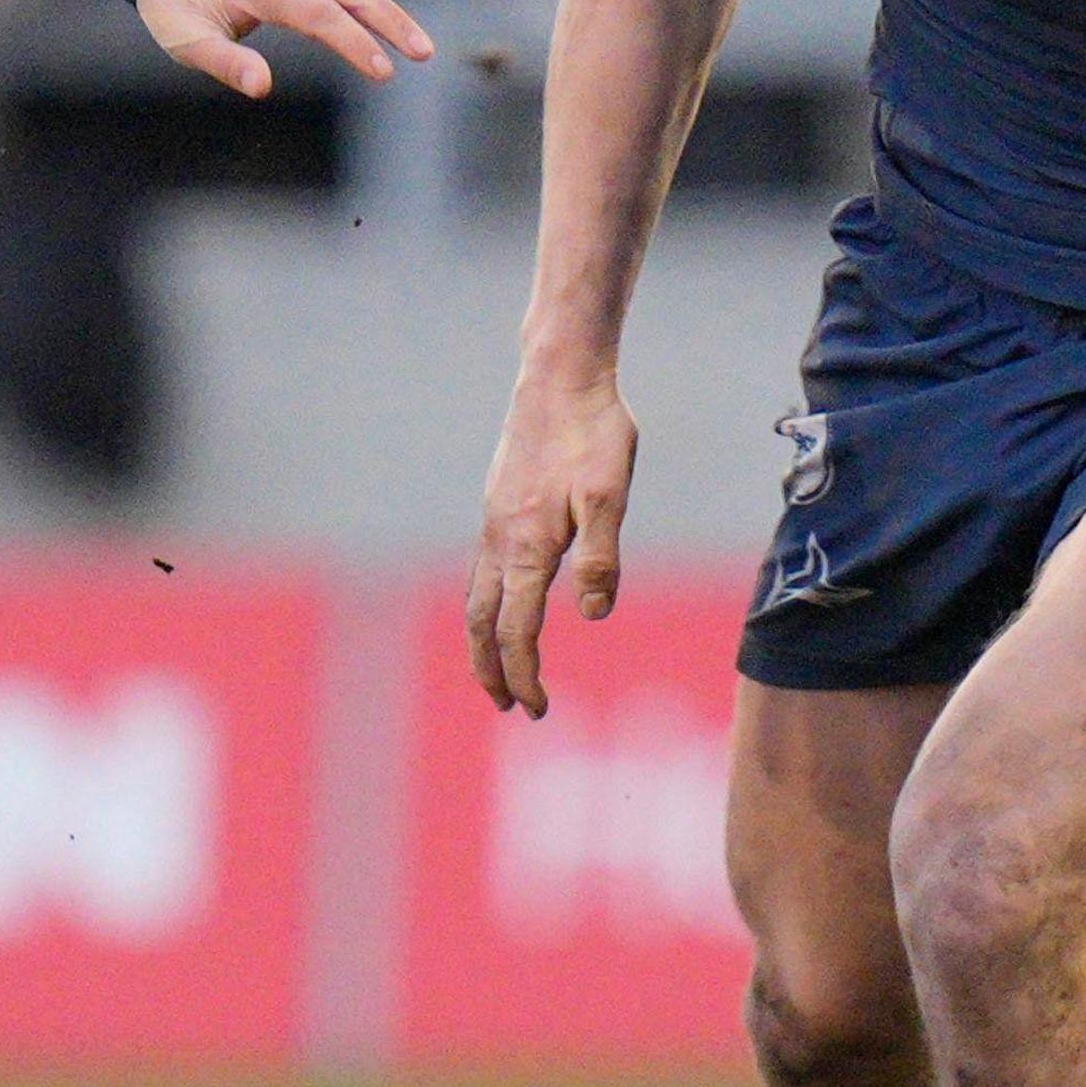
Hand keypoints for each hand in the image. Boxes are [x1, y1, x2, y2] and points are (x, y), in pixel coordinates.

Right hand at [467, 369, 640, 716]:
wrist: (559, 377)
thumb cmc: (593, 434)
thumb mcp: (609, 495)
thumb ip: (600, 556)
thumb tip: (591, 614)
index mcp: (525, 544)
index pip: (516, 629)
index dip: (523, 675)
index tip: (536, 710)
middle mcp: (499, 539)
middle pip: (481, 621)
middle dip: (491, 669)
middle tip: (509, 707)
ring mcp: (493, 521)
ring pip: (476, 596)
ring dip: (484, 640)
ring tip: (498, 669)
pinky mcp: (498, 504)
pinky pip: (482, 570)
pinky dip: (487, 605)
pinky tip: (506, 604)